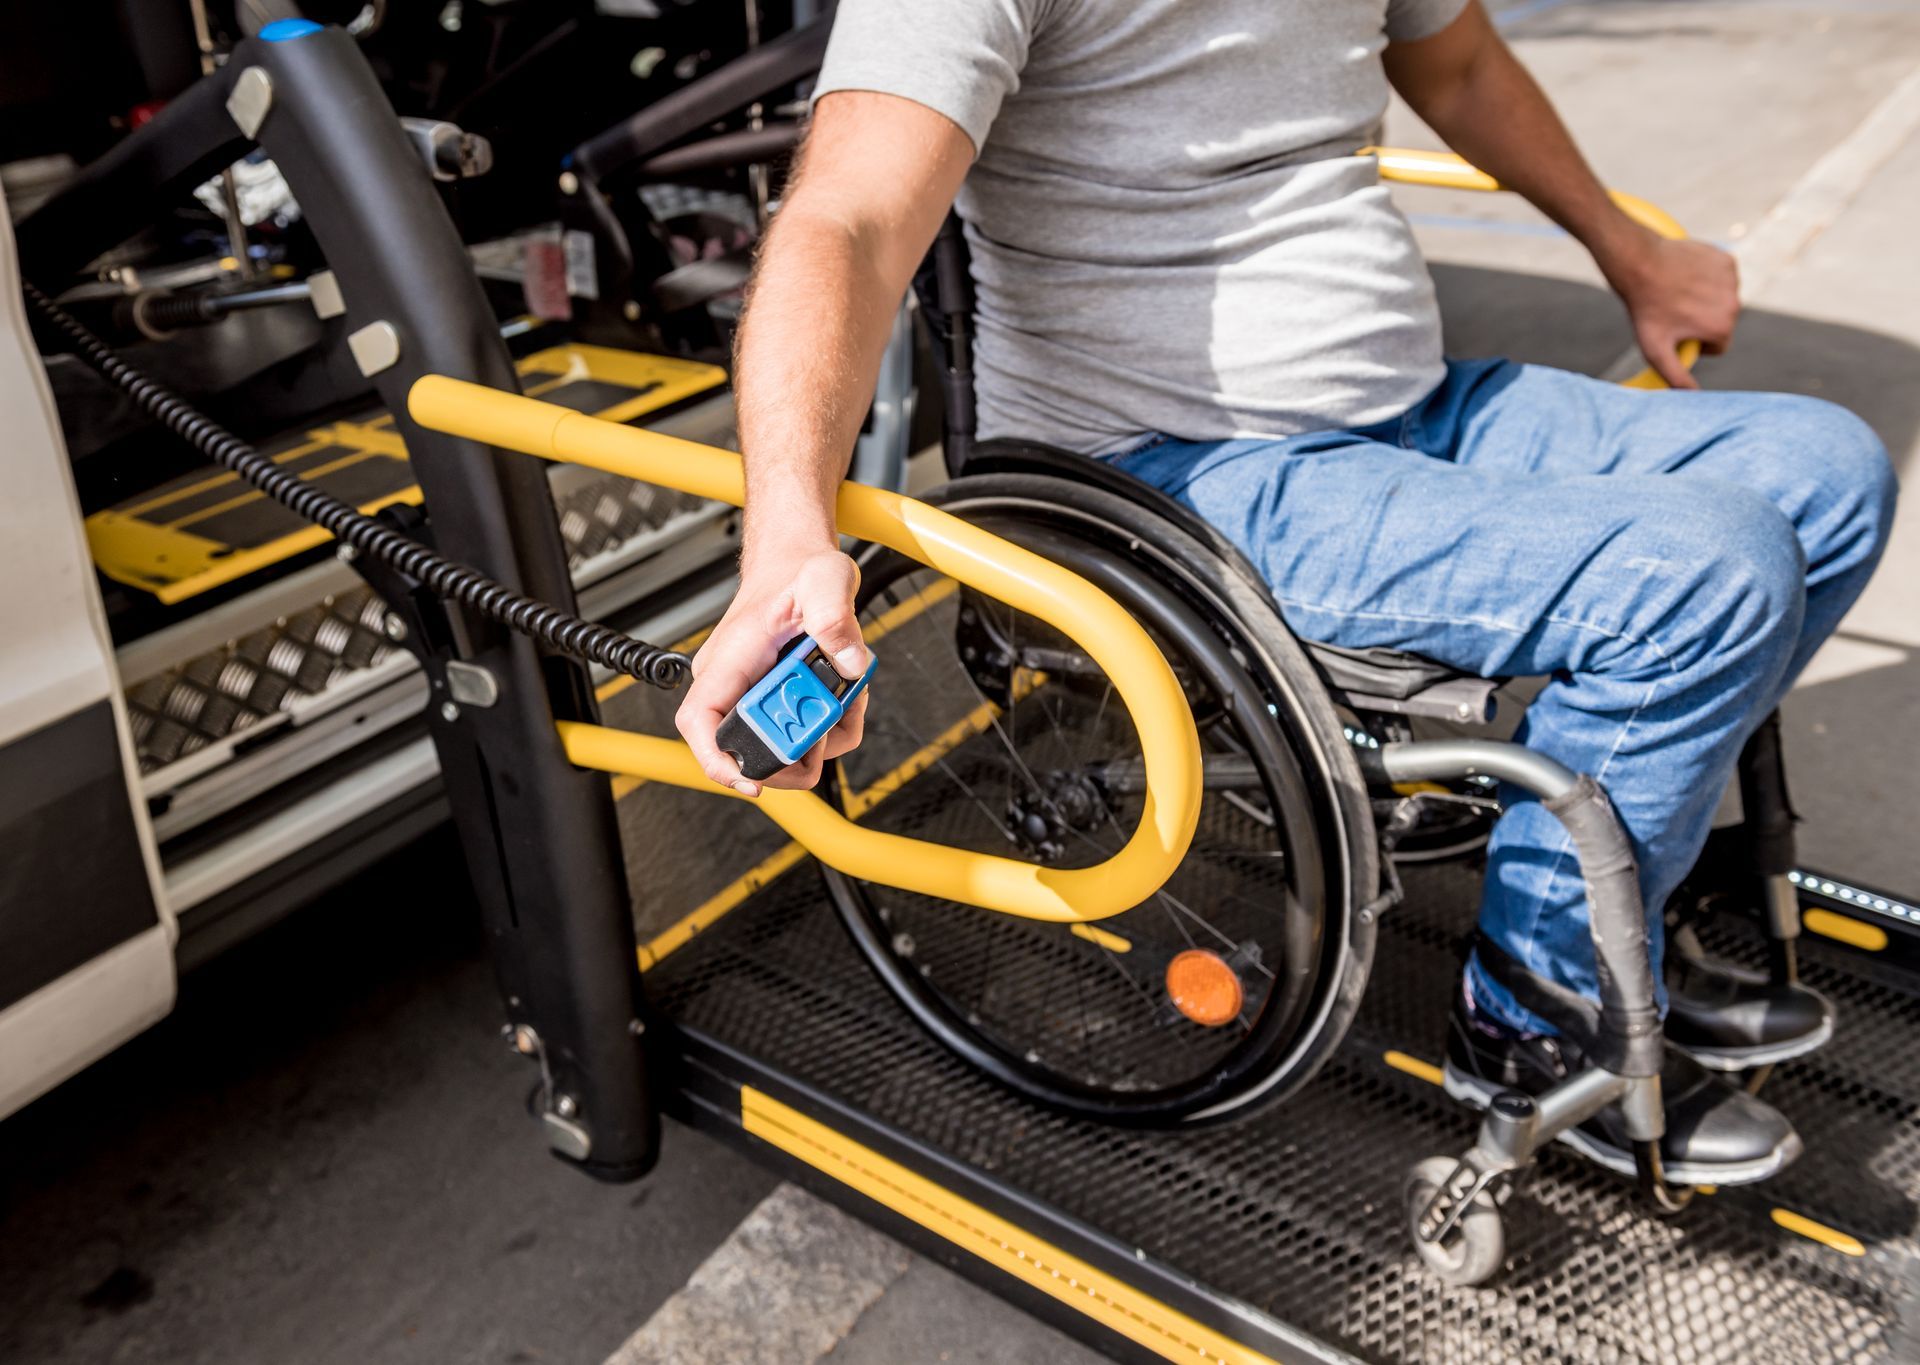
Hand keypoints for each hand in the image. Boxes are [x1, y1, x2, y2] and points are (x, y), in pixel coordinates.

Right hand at [674, 547, 869, 796]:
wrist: (800, 565)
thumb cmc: (798, 571)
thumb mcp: (824, 580)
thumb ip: (835, 616)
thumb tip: (849, 663)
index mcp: (728, 663)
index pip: (700, 723)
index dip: (718, 762)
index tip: (753, 782)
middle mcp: (733, 687)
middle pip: (749, 752)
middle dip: (798, 752)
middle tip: (830, 723)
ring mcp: (756, 698)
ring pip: (786, 750)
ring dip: (826, 735)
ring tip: (845, 693)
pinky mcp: (781, 704)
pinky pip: (805, 736)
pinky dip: (834, 725)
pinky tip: (845, 691)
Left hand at [1601, 228, 1739, 389]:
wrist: (1640, 263)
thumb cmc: (1646, 309)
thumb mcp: (1656, 350)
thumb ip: (1675, 376)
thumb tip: (1693, 396)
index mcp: (1723, 328)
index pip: (1717, 346)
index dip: (1696, 342)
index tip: (1677, 331)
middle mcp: (1735, 304)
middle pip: (1721, 323)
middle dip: (1701, 321)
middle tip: (1674, 311)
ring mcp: (1732, 279)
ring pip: (1721, 300)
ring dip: (1704, 300)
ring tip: (1678, 293)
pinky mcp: (1727, 261)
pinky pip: (1720, 278)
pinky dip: (1706, 279)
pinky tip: (1686, 276)